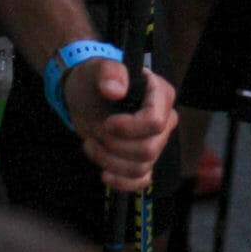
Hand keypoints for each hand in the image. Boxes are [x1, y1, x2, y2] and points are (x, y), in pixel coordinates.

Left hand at [64, 57, 177, 191]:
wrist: (86, 98)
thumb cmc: (95, 80)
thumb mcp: (96, 69)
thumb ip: (108, 72)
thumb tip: (116, 90)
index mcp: (160, 94)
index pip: (155, 121)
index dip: (129, 128)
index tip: (107, 123)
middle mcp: (165, 119)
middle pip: (149, 149)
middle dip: (115, 146)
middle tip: (96, 131)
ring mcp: (155, 142)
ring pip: (141, 167)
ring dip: (109, 161)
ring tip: (91, 144)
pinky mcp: (143, 160)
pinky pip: (140, 181)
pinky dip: (121, 182)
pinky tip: (104, 173)